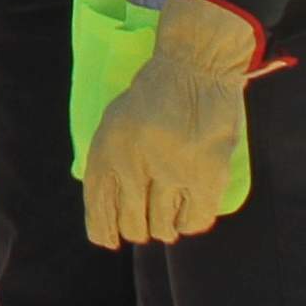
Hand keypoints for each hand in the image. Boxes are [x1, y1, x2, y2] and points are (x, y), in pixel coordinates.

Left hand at [84, 0, 265, 245]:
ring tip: (168, 216)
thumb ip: (106, 165)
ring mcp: (172, 171)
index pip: (98, 210)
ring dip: (164, 227)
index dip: (103, 232)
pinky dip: (190, 223)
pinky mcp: (207, 174)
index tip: (110, 240)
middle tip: (145, 222)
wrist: (196, 65)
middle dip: (137, 229)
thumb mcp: (114, 124)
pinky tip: (187, 212)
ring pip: (162, 227)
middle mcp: (135, 164)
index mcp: (108, 151)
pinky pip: (195, 221)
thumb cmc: (153, 97)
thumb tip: (104, 219)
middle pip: (131, 225)